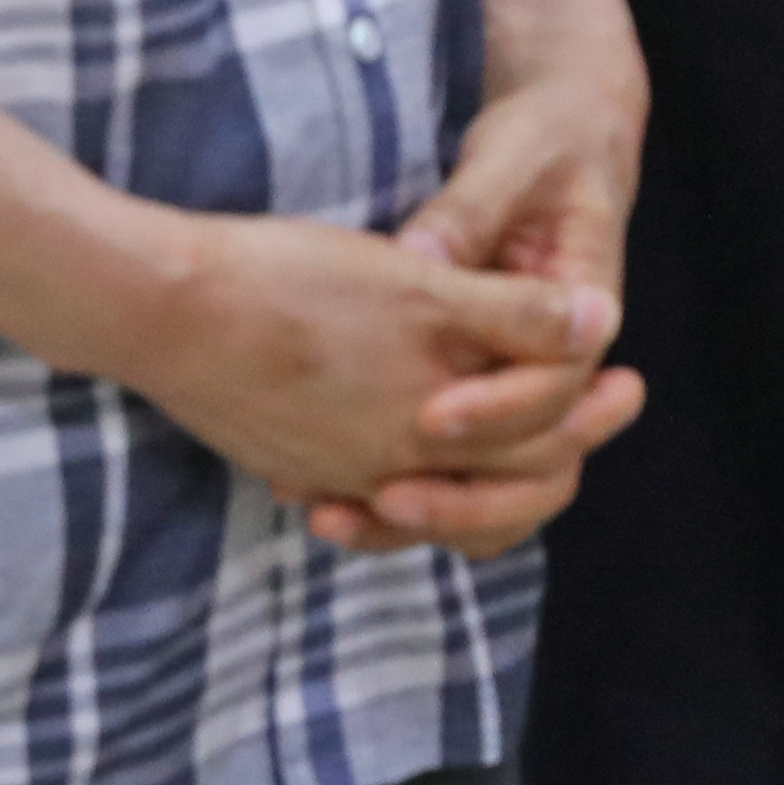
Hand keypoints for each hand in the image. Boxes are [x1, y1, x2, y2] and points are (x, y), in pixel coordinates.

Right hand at [124, 208, 637, 551]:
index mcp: (432, 425)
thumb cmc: (292, 283)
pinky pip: (366, 498)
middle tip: (599, 403)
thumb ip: (511, 316)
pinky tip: (410, 454)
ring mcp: (334, 476)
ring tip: (515, 435)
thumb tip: (597, 327)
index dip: (592, 412)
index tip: (623, 379)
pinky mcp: (291, 466)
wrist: (160, 310)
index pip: (544, 446)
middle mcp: (389, 470)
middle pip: (501, 490)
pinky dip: (405, 487)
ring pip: (436, 502)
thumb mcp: (418, 283)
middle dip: (559, 448)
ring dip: (486, 477)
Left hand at [311, 47, 650, 552]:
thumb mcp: (508, 166)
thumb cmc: (543, 143)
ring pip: (489, 489)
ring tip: (339, 513)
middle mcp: (557, 362)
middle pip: (532, 467)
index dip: (495, 410)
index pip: (553, 387)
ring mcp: (517, 380)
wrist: (563, 137)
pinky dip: (387, 493)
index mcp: (585, 306)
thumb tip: (420, 259)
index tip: (431, 416)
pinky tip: (314, 494)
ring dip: (424, 514)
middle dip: (461, 498)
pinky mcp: (475, 384)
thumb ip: (468, 220)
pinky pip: (447, 470)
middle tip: (386, 498)